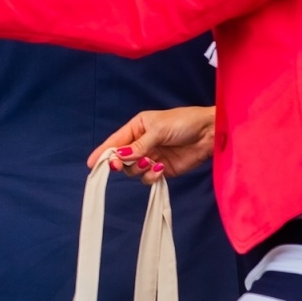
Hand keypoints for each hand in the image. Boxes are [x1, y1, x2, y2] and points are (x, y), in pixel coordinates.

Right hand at [87, 106, 215, 184]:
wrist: (210, 133)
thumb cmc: (184, 123)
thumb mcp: (158, 130)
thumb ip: (139, 145)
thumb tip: (120, 156)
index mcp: (137, 128)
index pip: (115, 142)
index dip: (103, 152)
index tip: (92, 164)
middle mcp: (141, 143)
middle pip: (121, 159)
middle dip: (121, 163)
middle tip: (121, 164)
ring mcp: (152, 157)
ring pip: (133, 170)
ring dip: (139, 169)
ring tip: (152, 162)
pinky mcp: (163, 170)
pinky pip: (148, 178)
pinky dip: (151, 176)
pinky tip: (160, 168)